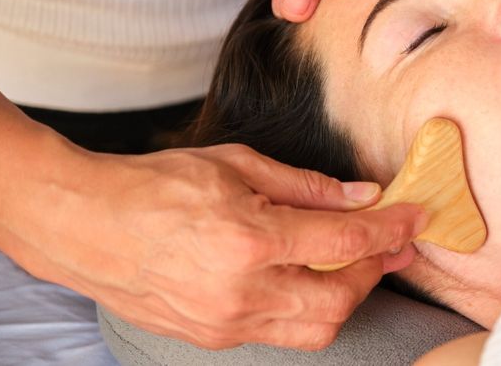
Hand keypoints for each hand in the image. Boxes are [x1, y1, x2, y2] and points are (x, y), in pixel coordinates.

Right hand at [4, 139, 426, 350]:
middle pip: (340, 300)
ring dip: (345, 295)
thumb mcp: (238, 164)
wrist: (85, 224)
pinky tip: (308, 275)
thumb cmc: (155, 185)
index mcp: (249, 240)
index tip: (414, 216)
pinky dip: (306, 306)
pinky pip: (279, 332)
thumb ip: (308, 186)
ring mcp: (224, 322)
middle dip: (374, 270)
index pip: (345, 241)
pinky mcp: (212, 336)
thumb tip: (361, 196)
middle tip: (388, 242)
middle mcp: (240, 292)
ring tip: (352, 259)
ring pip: (314, 327)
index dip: (390, 229)